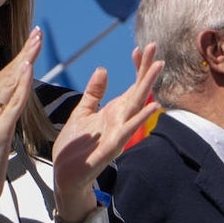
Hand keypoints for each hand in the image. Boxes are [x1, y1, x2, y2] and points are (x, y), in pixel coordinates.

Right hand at [0, 29, 42, 213]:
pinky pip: (12, 104)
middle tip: (38, 33)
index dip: (18, 59)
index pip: (3, 77)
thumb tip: (13, 98)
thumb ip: (2, 114)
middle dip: (24, 52)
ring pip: (9, 84)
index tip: (32, 41)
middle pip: (6, 75)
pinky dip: (21, 85)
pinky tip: (29, 69)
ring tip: (36, 42)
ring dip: (24, 61)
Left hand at [52, 44, 162, 220]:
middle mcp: (121, 119)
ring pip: (137, 105)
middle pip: (138, 90)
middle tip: (154, 47)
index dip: (136, 67)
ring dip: (148, 86)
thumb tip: (102, 69)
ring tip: (158, 67)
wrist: (65, 175)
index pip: (131, 85)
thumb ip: (94, 93)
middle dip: (146, 69)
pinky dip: (141, 117)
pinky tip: (154, 105)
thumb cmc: (75, 147)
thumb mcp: (82, 113)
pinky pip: (129, 129)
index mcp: (114, 111)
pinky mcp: (112, 146)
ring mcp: (119, 132)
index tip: (140, 48)